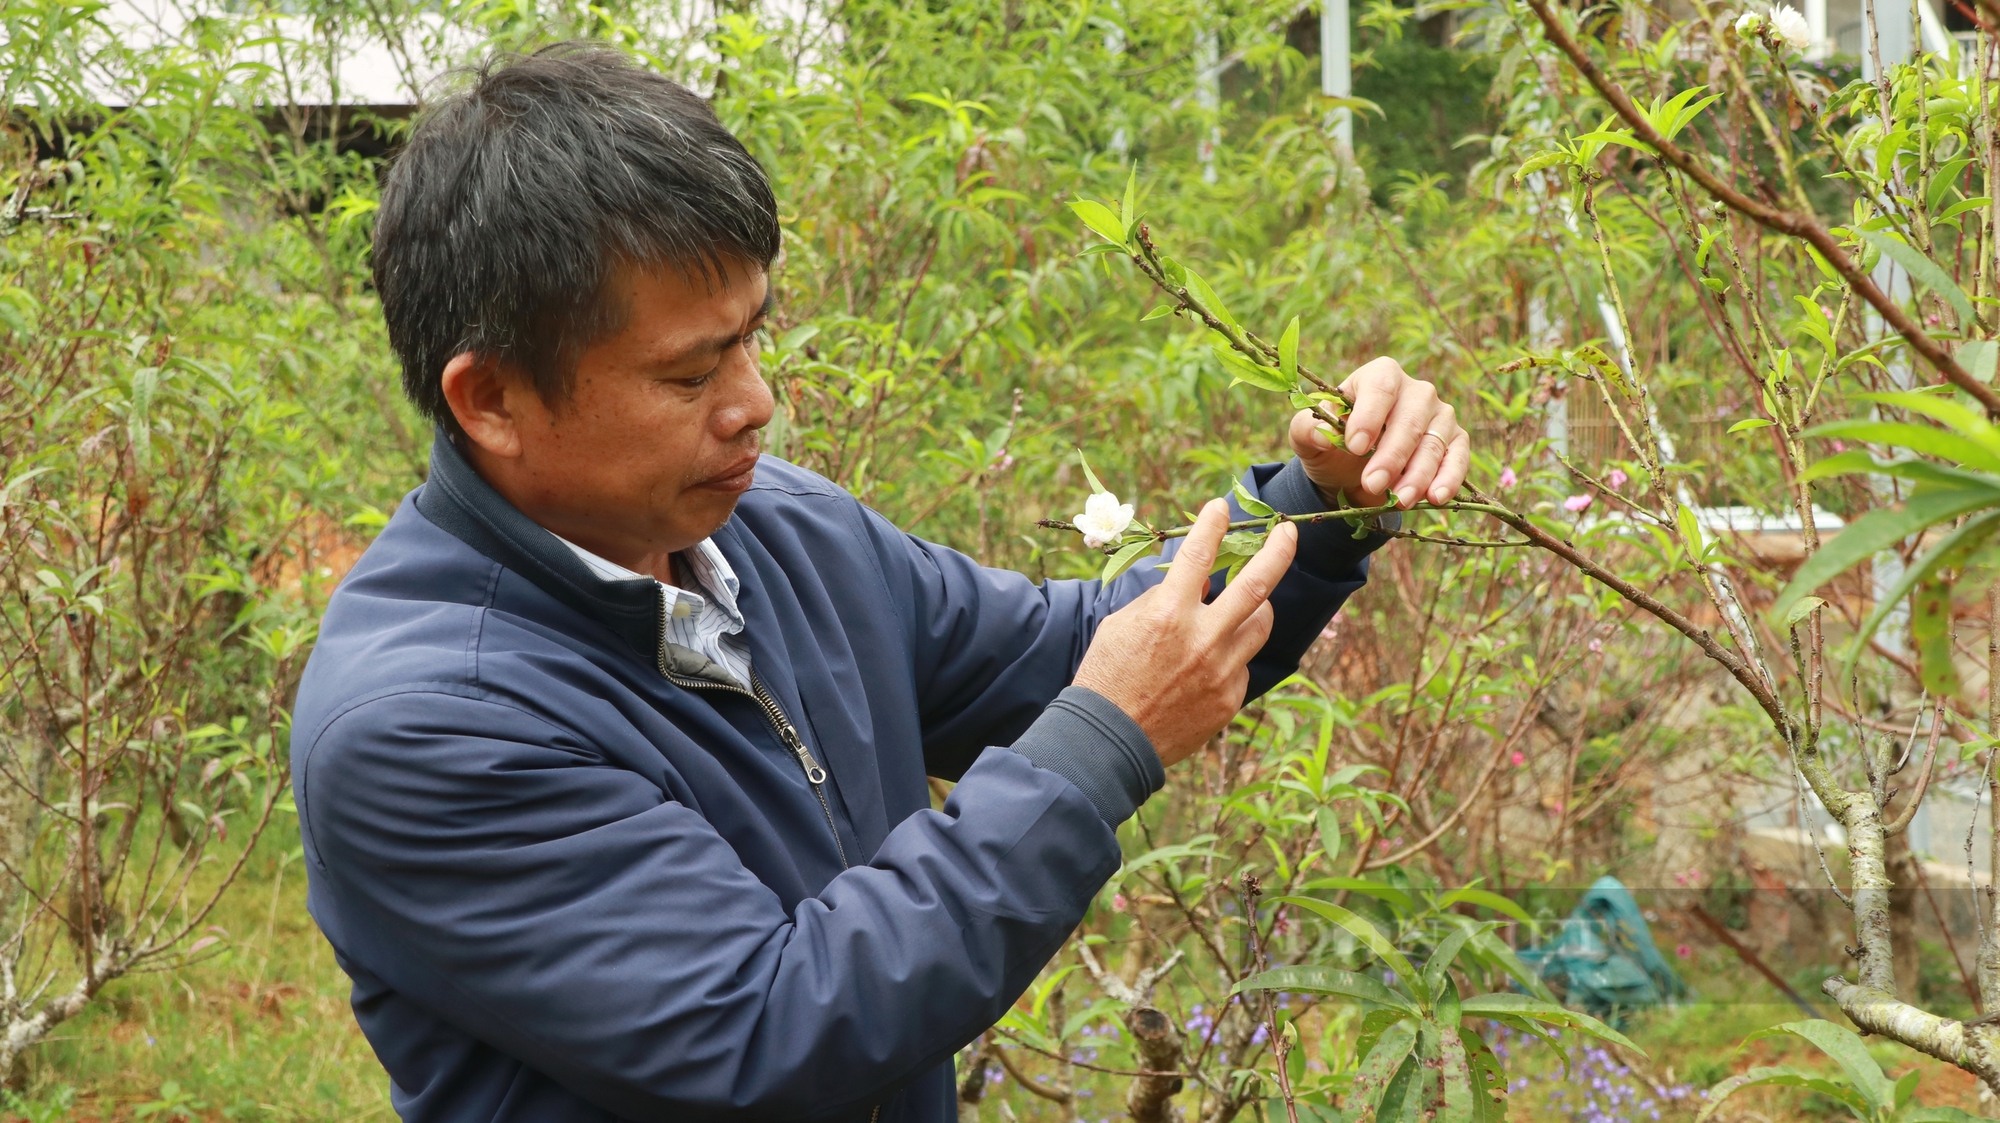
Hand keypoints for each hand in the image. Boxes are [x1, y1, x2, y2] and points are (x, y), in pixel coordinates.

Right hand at [1072, 501, 1297, 766]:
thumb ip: (1161, 600)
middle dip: (1278, 551)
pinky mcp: (1229, 698)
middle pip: (1256, 585)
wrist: (1109, 743)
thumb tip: (1197, 583)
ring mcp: (1220, 671)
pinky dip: (1229, 655)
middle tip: (1288, 532)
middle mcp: (1201, 638)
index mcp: (1167, 614)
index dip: (1212, 524)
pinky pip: (1241, 664)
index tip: (1220, 506)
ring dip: (1257, 607)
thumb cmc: (1106, 676)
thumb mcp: (1121, 625)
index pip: (1198, 554)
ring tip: (1246, 604)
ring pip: (1260, 624)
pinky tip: (1204, 666)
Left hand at [1290, 356, 1468, 509]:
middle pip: (1411, 418)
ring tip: (1400, 501)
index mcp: (1379, 376)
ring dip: (1418, 474)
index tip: (1355, 447)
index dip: (1370, 416)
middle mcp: (1415, 390)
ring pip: (1434, 442)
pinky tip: (1436, 498)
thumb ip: (1307, 429)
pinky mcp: (1455, 441)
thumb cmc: (1333, 445)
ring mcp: (1439, 415)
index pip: (1380, 387)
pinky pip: (1458, 457)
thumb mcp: (1308, 437)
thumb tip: (1323, 436)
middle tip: (1372, 484)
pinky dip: (1449, 478)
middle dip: (1392, 455)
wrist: (1352, 473)